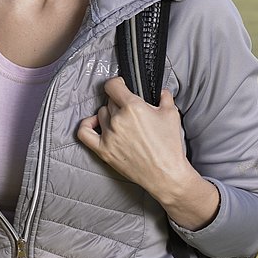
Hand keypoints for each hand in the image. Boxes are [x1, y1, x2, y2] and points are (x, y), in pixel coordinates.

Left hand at [76, 77, 219, 228]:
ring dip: (110, 114)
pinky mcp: (103, 150)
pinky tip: (95, 123)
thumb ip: (164, 97)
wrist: (166, 174)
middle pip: (110, 101)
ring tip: (122, 120)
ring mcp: (108, 136)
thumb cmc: (169, 146)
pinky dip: (88, 125)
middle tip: (132, 110)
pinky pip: (84, 133)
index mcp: (133, 107)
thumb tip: (161, 92)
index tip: (122, 86)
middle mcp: (118, 120)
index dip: (118, 83)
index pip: (113, 85)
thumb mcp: (172, 115)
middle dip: (121, 102)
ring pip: (101, 114)